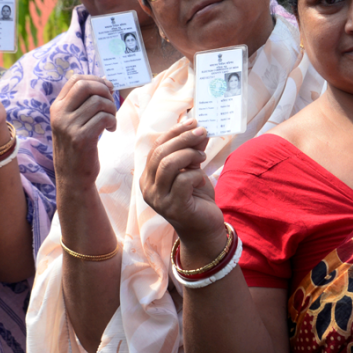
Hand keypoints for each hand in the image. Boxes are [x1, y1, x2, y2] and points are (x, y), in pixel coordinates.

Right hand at [50, 75, 116, 188]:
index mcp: (57, 107)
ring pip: (98, 102)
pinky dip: (112, 121)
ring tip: (111, 121)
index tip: (107, 88)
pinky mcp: (81, 138)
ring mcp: (68, 126)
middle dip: (104, 90)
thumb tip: (104, 82)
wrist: (72, 177)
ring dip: (111, 109)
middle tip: (111, 103)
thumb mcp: (72, 122)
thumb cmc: (76, 147)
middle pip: (86, 86)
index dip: (95, 79)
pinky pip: (103, 118)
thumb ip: (82, 104)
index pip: (75, 80)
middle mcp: (59, 114)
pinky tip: (110, 130)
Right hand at [139, 120, 224, 250]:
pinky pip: (183, 180)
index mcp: (148, 177)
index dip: (174, 132)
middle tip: (202, 133)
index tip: (193, 122)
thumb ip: (192, 151)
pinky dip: (196, 175)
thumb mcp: (193, 170)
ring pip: (169, 164)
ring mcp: (159, 199)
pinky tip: (202, 181)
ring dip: (190, 155)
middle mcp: (148, 188)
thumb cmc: (196, 198)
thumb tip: (198, 129)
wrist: (204, 229)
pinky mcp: (174, 207)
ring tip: (202, 158)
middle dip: (184, 139)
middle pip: (161, 153)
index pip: (156, 147)